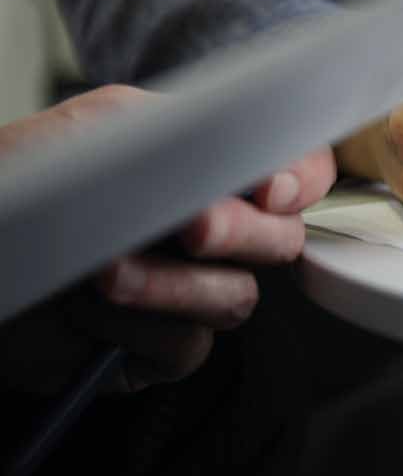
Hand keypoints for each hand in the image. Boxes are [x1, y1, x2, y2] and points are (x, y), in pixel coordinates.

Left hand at [0, 87, 335, 393]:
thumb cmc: (23, 183)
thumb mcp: (98, 127)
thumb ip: (179, 129)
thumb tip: (241, 165)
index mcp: (212, 171)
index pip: (297, 171)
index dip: (303, 181)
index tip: (272, 190)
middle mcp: (213, 233)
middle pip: (281, 239)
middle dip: (240, 233)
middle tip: (194, 227)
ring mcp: (192, 292)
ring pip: (237, 297)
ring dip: (172, 286)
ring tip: (106, 273)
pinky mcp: (163, 348)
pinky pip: (187, 345)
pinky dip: (136, 328)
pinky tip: (89, 313)